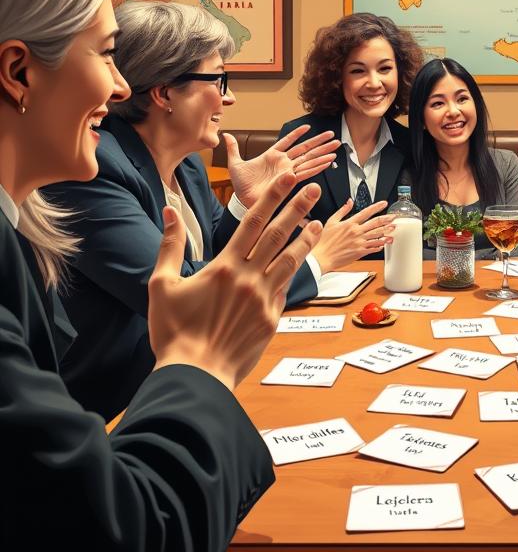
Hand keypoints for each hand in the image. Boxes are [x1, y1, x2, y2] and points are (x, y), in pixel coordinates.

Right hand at [149, 172, 323, 389]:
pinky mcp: (272, 318)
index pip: (253, 221)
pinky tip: (296, 264)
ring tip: (318, 223)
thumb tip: (170, 211)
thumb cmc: (173, 331)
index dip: (272, 197)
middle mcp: (248, 278)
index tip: (287, 178)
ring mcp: (264, 298)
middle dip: (297, 208)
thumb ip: (169, 246)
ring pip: (290, 260)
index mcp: (224, 266)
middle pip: (278, 234)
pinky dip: (291, 274)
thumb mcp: (162, 285)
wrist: (195, 375)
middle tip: (312, 187)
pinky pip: (284, 290)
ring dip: (305, 239)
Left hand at [224, 125, 339, 208]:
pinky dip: (318, 167)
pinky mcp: (291, 181)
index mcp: (272, 156)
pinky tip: (328, 162)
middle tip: (333, 135)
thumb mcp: (235, 164)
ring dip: (322, 153)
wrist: (243, 201)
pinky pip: (307, 172)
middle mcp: (283, 163)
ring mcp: (289, 172)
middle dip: (319, 142)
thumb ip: (234, 149)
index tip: (308, 126)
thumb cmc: (241, 185)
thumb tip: (225, 135)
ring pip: (309, 159)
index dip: (296, 134)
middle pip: (304, 149)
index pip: (287, 141)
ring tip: (336, 146)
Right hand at [312, 198, 394, 271]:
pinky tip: (384, 243)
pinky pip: (373, 248)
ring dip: (386, 232)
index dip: (377, 207)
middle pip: (375, 223)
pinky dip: (380, 245)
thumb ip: (342, 210)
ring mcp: (359, 242)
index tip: (384, 204)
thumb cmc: (324, 241)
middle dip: (386, 219)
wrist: (321, 257)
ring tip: (393, 229)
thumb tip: (349, 201)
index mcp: (349, 223)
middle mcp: (356, 232)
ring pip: (377, 235)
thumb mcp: (331, 221)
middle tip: (394, 217)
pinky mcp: (360, 252)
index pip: (366, 212)